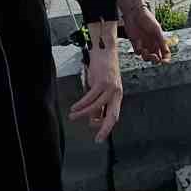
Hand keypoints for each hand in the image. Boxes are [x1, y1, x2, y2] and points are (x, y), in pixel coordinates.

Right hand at [69, 24, 122, 141]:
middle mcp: (116, 93)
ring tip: (72, 116)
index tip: (98, 135)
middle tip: (98, 139)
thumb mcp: (102, 88)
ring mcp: (110, 87)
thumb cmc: (103, 70)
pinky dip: (81, 103)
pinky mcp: (102, 81)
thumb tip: (93, 119)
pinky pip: (90, 96)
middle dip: (105, 128)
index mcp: (117, 96)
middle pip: (113, 115)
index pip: (114, 115)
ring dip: (83, 113)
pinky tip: (74, 107)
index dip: (106, 126)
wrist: (105, 50)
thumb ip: (99, 103)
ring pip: (96, 106)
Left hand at [122, 2, 171, 62]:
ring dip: (147, 57)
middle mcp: (152, 44)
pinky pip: (138, 52)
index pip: (164, 54)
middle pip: (156, 58)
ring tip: (145, 51)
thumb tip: (167, 53)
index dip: (165, 59)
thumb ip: (161, 42)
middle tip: (155, 58)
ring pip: (146, 57)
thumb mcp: (157, 31)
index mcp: (159, 41)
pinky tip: (139, 42)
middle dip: (156, 60)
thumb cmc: (147, 19)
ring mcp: (144, 44)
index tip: (164, 62)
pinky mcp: (135, 43)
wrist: (135, 13)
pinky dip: (139, 50)